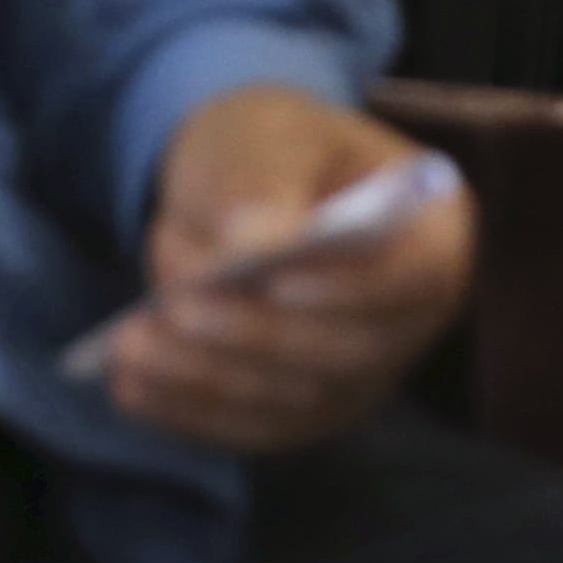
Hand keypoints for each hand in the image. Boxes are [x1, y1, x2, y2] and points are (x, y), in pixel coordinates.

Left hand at [100, 84, 474, 454]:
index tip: (279, 280)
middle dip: (257, 335)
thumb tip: (253, 244)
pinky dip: (190, 411)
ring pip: (294, 400)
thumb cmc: (269, 149)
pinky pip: (252, 427)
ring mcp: (362, 376)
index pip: (417, 275)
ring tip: (131, 345)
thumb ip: (262, 181)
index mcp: (432, 232)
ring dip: (209, 378)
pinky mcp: (305, 412)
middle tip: (179, 308)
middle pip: (349, 351)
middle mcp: (410, 319)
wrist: (244, 186)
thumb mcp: (262, 135)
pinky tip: (130, 385)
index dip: (353, 287)